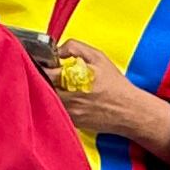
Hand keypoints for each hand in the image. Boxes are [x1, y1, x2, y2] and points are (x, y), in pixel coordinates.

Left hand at [47, 39, 169, 155]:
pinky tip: (63, 96)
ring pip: (45, 99)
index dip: (39, 65)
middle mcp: (70, 98)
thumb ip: (74, 47)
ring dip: (45, 91)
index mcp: (75, 78)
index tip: (41, 62)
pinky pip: (55, 110)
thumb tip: (57, 50)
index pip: (44, 71)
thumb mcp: (98, 57)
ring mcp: (70, 112)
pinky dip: (54, 102)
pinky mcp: (71, 122)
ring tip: (54, 84)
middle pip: (41, 87)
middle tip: (45, 72)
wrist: (130, 111)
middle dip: (39, 78)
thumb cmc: (115, 84)